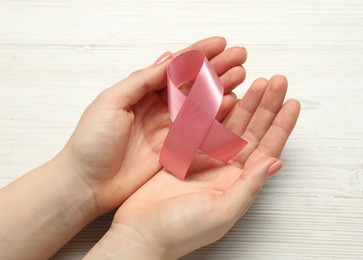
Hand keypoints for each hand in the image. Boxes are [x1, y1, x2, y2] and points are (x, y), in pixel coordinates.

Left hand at [57, 37, 247, 214]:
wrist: (87, 182)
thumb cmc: (91, 141)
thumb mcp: (111, 101)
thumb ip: (140, 81)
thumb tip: (167, 60)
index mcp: (140, 90)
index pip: (174, 67)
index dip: (198, 53)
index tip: (220, 43)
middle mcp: (156, 106)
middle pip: (192, 82)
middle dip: (216, 67)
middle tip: (239, 57)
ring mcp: (167, 126)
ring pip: (200, 102)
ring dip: (221, 88)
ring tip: (241, 76)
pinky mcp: (173, 147)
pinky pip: (199, 128)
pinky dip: (216, 115)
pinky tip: (230, 104)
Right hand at [91, 76, 299, 258]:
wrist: (142, 232)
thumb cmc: (180, 230)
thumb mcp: (221, 212)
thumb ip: (249, 187)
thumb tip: (274, 162)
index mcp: (239, 182)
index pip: (267, 148)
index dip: (281, 125)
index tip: (292, 103)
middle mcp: (225, 168)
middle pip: (253, 130)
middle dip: (266, 105)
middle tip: (276, 81)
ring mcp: (205, 158)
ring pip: (231, 124)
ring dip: (245, 103)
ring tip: (255, 82)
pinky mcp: (185, 152)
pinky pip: (204, 125)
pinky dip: (214, 109)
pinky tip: (224, 94)